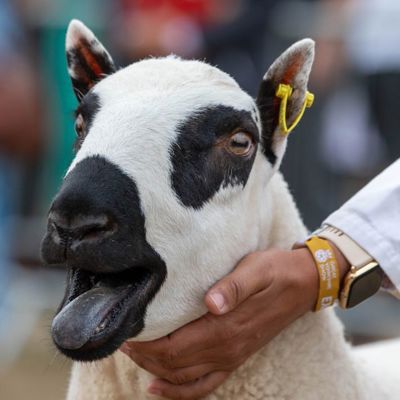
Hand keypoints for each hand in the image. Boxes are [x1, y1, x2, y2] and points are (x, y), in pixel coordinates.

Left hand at [120, 248, 319, 398]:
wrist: (302, 284)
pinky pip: (204, 384)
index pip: (176, 346)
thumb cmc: (275, 271)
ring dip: (156, 370)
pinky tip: (159, 388)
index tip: (126, 332)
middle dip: (144, 356)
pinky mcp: (236, 356)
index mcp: (227, 328)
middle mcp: (227, 349)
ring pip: (184, 377)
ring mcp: (232, 356)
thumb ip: (234, 286)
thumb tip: (211, 302)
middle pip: (174, 363)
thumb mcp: (256, 269)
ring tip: (134, 356)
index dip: (147, 344)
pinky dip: (179, 391)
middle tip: (122, 339)